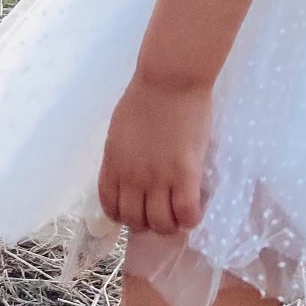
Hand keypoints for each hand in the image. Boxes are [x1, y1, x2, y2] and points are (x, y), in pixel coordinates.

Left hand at [98, 70, 212, 235]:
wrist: (169, 80)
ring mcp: (159, 178)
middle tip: (161, 215)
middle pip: (135, 220)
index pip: (111, 207)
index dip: (124, 216)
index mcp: (113, 165)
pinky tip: (194, 212)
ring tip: (179, 217)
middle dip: (147, 224)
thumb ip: (122, 156)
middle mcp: (132, 177)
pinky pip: (186, 212)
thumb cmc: (145, 96)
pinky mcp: (186, 174)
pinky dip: (190, 219)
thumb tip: (129, 173)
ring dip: (170, 226)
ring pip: (161, 223)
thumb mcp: (120, 131)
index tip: (137, 212)